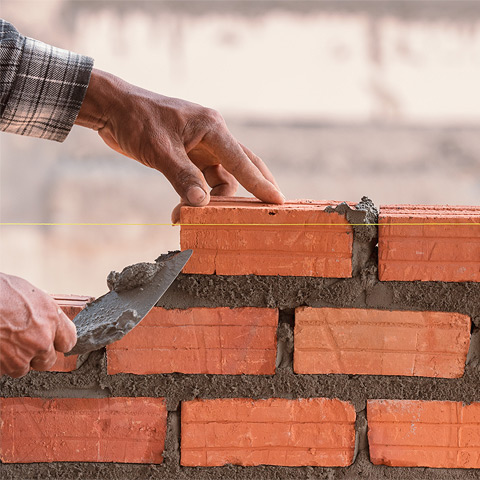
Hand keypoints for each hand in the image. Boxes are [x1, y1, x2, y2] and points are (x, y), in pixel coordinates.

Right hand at [0, 273, 76, 377]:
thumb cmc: (0, 290)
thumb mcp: (31, 295)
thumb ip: (45, 313)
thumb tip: (50, 322)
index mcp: (52, 318)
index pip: (69, 341)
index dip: (59, 342)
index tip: (53, 341)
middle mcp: (41, 339)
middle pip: (48, 360)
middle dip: (37, 354)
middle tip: (24, 343)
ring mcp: (21, 355)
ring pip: (24, 368)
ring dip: (16, 360)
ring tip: (5, 342)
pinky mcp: (3, 366)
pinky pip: (5, 371)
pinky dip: (1, 362)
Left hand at [75, 68, 283, 206]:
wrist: (113, 109)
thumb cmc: (136, 121)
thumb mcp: (160, 150)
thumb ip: (183, 177)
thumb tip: (201, 204)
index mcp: (212, 127)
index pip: (242, 160)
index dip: (260, 183)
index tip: (278, 201)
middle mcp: (212, 136)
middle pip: (242, 165)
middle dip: (254, 186)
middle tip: (270, 207)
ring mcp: (200, 146)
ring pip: (220, 177)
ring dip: (211, 199)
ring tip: (187, 216)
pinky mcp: (188, 154)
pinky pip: (202, 179)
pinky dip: (196, 195)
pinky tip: (182, 209)